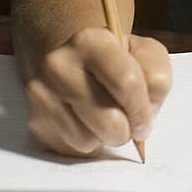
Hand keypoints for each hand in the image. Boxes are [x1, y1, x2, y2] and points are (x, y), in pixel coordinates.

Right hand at [24, 28, 171, 156]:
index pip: (127, 82)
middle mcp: (59, 66)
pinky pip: (71, 151)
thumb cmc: (116, 59)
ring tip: (106, 118)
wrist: (70, 59)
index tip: (145, 122)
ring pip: (88, 141)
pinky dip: (87, 144)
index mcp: (90, 41)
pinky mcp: (35, 121)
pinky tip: (87, 124)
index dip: (143, 110)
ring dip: (104, 138)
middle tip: (128, 123)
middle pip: (109, 122)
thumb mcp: (144, 52)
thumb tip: (147, 109)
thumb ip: (156, 75)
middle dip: (127, 130)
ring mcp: (42, 94)